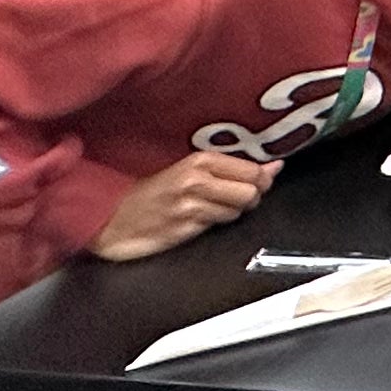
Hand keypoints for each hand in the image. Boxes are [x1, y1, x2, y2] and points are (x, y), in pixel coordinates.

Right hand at [89, 148, 275, 261]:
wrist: (114, 218)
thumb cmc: (154, 193)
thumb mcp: (191, 171)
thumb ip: (233, 169)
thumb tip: (275, 168)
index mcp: (200, 161)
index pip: (252, 169)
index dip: (262, 179)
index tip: (258, 182)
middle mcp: (197, 180)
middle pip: (251, 192)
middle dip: (251, 199)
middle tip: (235, 199)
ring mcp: (190, 206)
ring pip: (237, 212)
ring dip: (231, 214)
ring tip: (211, 210)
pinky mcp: (184, 229)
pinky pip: (217, 227)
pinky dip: (214, 226)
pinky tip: (198, 222)